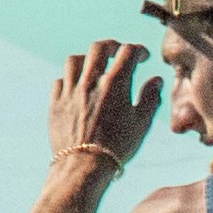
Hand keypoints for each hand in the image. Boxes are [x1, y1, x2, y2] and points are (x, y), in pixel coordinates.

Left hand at [50, 39, 163, 175]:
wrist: (84, 167)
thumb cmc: (117, 147)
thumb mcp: (141, 124)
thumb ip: (150, 98)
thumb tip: (156, 80)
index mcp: (115, 84)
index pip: (128, 52)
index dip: (138, 50)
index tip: (143, 57)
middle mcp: (91, 82)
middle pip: (98, 48)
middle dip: (111, 46)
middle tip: (117, 52)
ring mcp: (70, 91)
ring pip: (74, 60)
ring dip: (86, 59)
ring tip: (93, 67)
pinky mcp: (56, 103)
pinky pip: (59, 81)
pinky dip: (69, 80)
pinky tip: (77, 88)